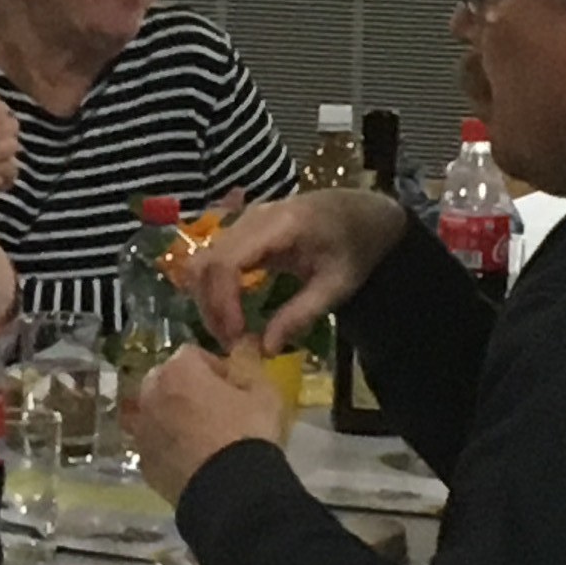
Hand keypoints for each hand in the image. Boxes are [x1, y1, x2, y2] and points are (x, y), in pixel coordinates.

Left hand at [128, 345, 282, 503]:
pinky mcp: (143, 462)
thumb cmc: (248, 433)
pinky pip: (154, 444)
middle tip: (212, 408)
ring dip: (171, 417)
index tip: (231, 386)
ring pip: (154, 413)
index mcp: (178, 371)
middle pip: (165, 381)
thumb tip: (243, 358)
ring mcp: (143, 430)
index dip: (214, 368)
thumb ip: (250, 370)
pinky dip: (167, 446)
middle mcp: (151, 395)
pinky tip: (190, 460)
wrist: (230, 490)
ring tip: (198, 435)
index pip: (192, 355)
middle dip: (185, 388)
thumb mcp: (264, 394)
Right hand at [186, 190, 407, 352]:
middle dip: (211, 307)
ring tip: (231, 333)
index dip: (223, 302)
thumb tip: (265, 350)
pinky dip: (214, 289)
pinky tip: (231, 314)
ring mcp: (243, 220)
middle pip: (207, 262)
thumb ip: (301, 314)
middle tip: (231, 344)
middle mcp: (252, 217)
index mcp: (280, 225)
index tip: (236, 337)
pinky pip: (213, 259)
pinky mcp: (241, 230)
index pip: (228, 261)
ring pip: (203, 261)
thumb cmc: (353, 248)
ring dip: (209, 300)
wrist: (362, 215)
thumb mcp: (336, 286)